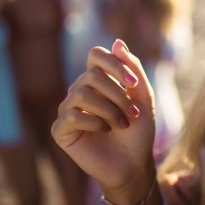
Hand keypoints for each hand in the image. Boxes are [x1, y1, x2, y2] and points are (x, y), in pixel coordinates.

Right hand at [52, 39, 155, 200]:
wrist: (134, 163)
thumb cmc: (138, 131)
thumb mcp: (143, 97)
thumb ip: (133, 69)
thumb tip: (117, 41)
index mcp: (98, 80)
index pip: (96, 55)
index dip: (114, 65)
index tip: (133, 84)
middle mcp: (79, 91)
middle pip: (92, 76)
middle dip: (118, 95)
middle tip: (132, 114)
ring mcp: (67, 110)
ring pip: (81, 94)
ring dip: (109, 110)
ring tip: (121, 124)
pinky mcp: (61, 130)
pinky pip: (71, 115)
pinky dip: (94, 122)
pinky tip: (104, 131)